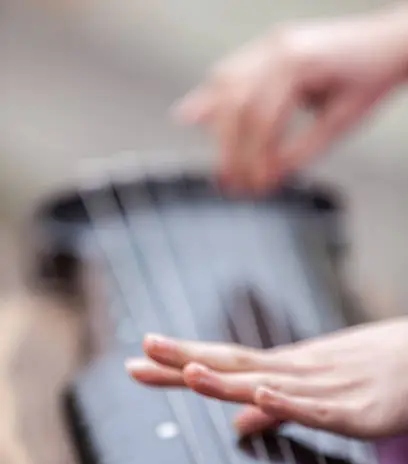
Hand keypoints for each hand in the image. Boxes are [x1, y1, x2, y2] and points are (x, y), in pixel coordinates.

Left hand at [126, 318, 407, 437]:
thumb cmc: (375, 371)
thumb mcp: (317, 390)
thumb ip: (276, 410)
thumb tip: (236, 424)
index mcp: (286, 368)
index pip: (225, 363)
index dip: (182, 362)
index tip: (141, 359)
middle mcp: (297, 371)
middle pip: (235, 365)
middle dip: (186, 360)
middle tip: (141, 354)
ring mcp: (326, 387)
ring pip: (269, 383)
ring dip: (228, 378)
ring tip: (188, 372)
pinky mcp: (358, 411)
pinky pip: (318, 410)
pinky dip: (288, 402)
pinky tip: (261, 394)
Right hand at [174, 5, 407, 192]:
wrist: (389, 42)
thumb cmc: (371, 80)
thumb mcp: (339, 123)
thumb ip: (300, 151)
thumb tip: (269, 178)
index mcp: (299, 63)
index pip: (261, 119)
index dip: (254, 158)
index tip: (254, 187)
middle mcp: (277, 48)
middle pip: (236, 104)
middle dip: (230, 149)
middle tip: (231, 184)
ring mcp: (269, 44)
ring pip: (225, 86)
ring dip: (215, 129)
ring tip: (219, 164)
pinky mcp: (267, 50)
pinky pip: (230, 73)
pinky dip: (211, 99)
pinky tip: (191, 116)